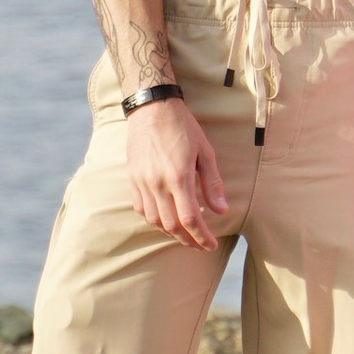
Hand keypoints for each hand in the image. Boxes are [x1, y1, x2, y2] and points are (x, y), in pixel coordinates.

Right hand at [125, 95, 228, 248]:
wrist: (152, 108)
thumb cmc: (183, 127)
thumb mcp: (205, 152)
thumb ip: (212, 184)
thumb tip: (221, 210)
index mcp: (179, 177)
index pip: (190, 219)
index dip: (201, 237)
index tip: (210, 245)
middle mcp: (158, 183)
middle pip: (171, 225)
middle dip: (187, 240)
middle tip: (200, 245)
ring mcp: (142, 181)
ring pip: (154, 220)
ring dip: (170, 232)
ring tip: (184, 235)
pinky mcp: (132, 178)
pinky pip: (140, 208)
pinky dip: (153, 220)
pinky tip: (165, 219)